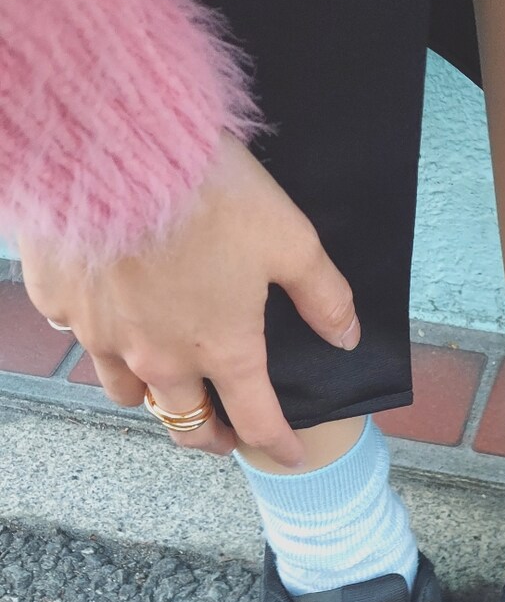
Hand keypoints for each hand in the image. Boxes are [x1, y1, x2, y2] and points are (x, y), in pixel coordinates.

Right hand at [19, 133, 359, 466]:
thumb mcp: (290, 239)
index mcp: (223, 350)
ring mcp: (102, 335)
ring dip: (152, 395)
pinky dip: (100, 333)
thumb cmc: (210, 193)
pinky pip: (80, 336)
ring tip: (166, 380)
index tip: (290, 455)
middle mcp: (159, 357)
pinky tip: (111, 311)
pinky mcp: (60, 302)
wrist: (113, 145)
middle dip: (209, 436)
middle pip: (184, 425)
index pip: (257, 421)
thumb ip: (324, 296)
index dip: (279, 445)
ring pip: (126, 392)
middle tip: (222, 433)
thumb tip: (348, 338)